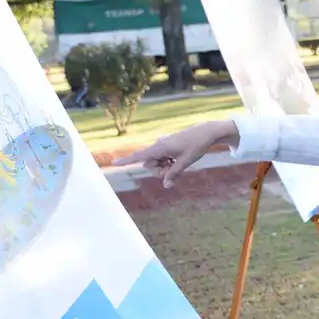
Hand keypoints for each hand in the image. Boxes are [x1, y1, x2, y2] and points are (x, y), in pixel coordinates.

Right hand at [113, 119, 237, 186]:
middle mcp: (158, 145)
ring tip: (179, 162)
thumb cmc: (196, 146)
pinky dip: (169, 163)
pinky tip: (179, 159)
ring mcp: (162, 146)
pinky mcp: (167, 147)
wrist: (206, 132)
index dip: (126, 160)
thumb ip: (174, 174)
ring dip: (165, 167)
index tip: (113, 162)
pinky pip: (162, 159)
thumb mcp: (185, 162)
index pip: (139, 156)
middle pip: (150, 164)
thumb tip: (166, 185)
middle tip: (174, 168)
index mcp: (160, 147)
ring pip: (157, 163)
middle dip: (159, 170)